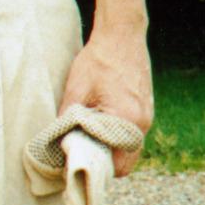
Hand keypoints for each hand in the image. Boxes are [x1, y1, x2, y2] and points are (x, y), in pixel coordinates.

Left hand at [58, 25, 152, 176]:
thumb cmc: (98, 59)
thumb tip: (57, 140)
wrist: (121, 34)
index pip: (119, 166)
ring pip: (130, 146)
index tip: (80, 164)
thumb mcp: (76, 88)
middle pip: (127, 160)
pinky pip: (132, 132)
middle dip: (105, 162)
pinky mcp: (145, 107)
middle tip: (82, 155)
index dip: (99, 169)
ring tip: (88, 138)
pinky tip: (100, 123)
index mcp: (127, 120)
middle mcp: (142, 122)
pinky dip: (118, 135)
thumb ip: (67, 117)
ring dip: (112, 148)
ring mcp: (147, 115)